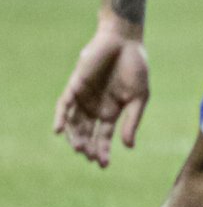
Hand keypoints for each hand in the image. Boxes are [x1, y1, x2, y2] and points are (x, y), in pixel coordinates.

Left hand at [54, 19, 149, 167]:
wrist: (124, 42)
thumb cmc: (136, 68)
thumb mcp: (139, 97)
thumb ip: (132, 121)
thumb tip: (128, 146)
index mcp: (112, 111)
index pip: (104, 136)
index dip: (103, 150)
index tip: (104, 165)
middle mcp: (95, 107)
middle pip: (87, 133)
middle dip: (88, 147)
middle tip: (90, 158)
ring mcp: (83, 98)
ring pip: (74, 123)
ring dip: (75, 137)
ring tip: (79, 148)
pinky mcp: (74, 86)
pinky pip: (64, 105)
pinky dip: (60, 118)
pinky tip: (59, 130)